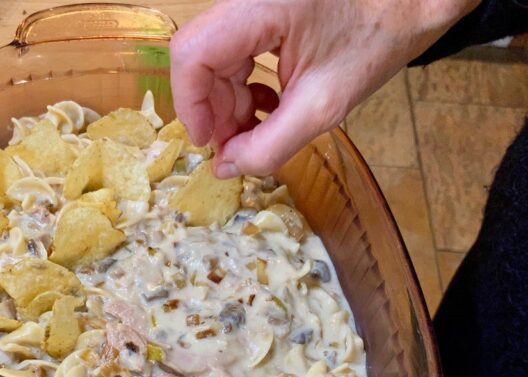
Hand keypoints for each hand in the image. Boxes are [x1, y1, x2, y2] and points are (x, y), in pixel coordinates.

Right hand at [170, 0, 477, 176]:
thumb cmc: (377, 38)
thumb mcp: (323, 105)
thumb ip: (268, 145)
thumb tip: (225, 168)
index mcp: (259, 8)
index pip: (192, 54)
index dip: (191, 105)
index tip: (208, 142)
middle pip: (201, 58)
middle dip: (214, 109)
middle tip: (237, 146)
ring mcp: (253, 2)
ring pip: (215, 59)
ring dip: (230, 102)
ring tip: (258, 129)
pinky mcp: (263, 8)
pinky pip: (236, 52)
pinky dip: (245, 87)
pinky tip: (269, 107)